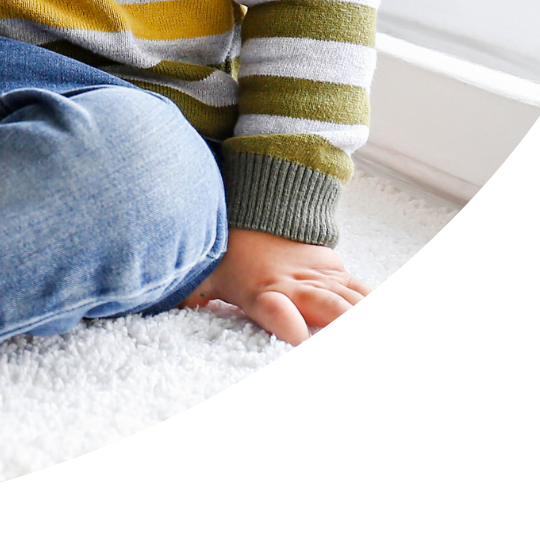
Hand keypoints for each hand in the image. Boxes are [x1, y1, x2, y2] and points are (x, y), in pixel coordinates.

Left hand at [181, 226, 370, 343]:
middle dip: (340, 320)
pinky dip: (369, 299)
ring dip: (358, 310)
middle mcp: (294, 283)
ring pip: (349, 298)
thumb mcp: (202, 271)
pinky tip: (371, 303)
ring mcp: (318, 275)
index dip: (284, 319)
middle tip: (338, 324)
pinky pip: (359, 289)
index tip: (294, 332)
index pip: (272, 307)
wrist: (253, 207)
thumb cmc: (225, 250)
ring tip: (358, 317)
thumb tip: (168, 301)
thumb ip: (191, 292)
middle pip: (327, 305)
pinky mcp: (334, 270)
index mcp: (259, 289)